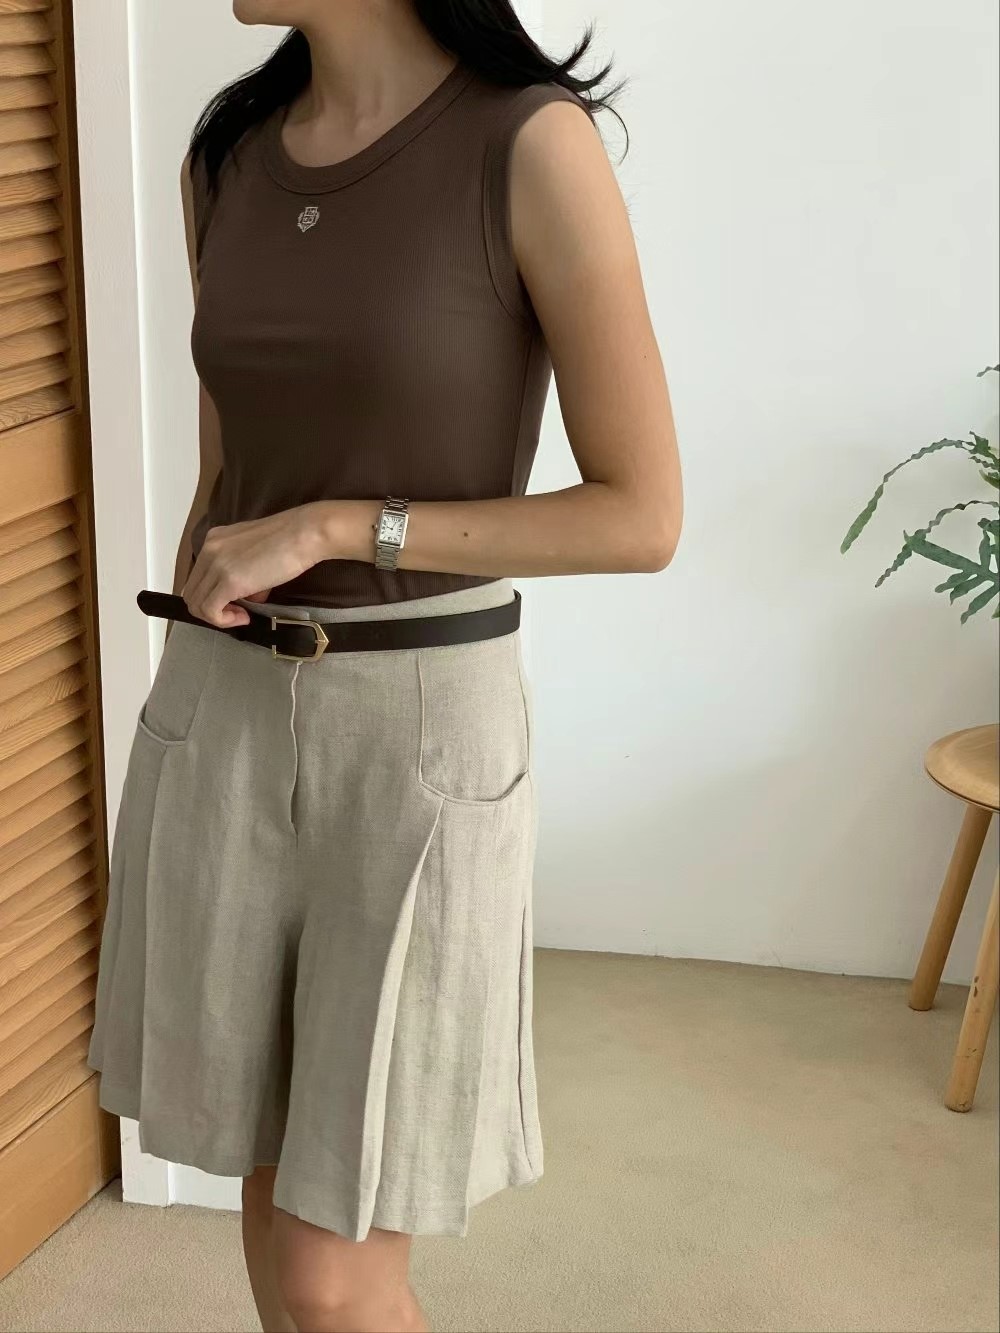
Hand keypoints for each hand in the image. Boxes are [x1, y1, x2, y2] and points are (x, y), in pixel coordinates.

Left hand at [182, 504, 327, 626]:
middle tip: (239, 611)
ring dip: (218, 616)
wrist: (304, 533)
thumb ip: (243, 571)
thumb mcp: (256, 552)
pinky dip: (224, 621)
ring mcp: (216, 565)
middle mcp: (208, 550)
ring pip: (197, 604)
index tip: (236, 602)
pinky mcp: (227, 581)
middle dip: (212, 608)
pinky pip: (210, 611)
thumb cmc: (290, 540)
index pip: (198, 577)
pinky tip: (244, 617)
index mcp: (214, 540)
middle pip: (192, 592)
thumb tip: (248, 596)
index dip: (213, 595)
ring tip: (243, 614)